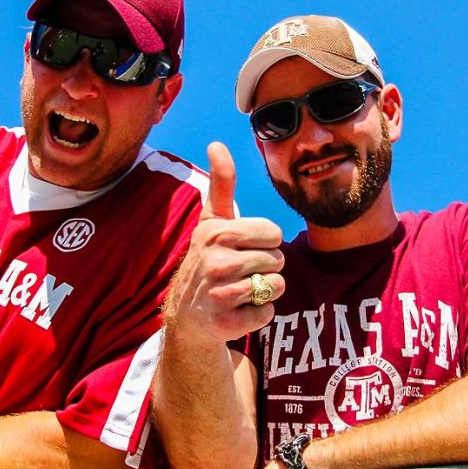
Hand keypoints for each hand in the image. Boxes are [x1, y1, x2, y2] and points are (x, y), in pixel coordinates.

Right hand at [165, 142, 284, 344]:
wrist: (188, 314)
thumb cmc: (208, 259)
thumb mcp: (212, 221)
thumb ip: (221, 184)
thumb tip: (216, 144)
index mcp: (216, 233)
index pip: (274, 233)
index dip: (264, 242)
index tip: (241, 248)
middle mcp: (215, 262)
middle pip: (279, 260)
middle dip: (266, 267)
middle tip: (240, 272)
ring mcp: (219, 295)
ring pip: (277, 286)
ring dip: (264, 291)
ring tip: (240, 291)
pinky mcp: (226, 324)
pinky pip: (268, 313)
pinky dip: (258, 314)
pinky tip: (237, 311)